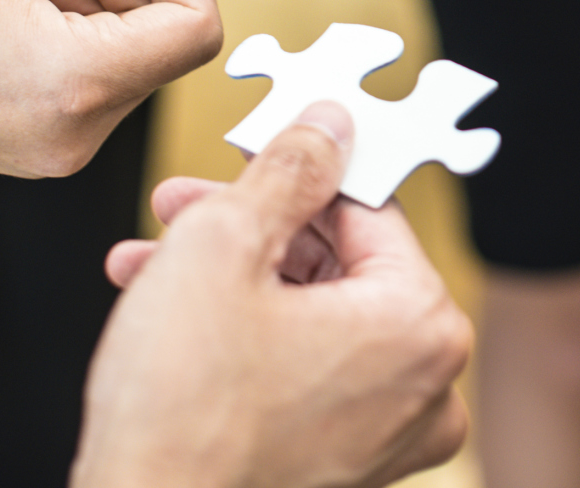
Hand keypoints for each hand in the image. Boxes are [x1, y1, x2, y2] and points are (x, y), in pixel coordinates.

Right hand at [73, 105, 471, 487]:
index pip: (366, 207)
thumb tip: (328, 125)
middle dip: (252, 228)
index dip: (293, 171)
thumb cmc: (182, 412)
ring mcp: (388, 433)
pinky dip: (247, 337)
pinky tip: (170, 316)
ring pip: (313, 314)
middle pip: (340, 261)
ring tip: (153, 259)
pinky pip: (307, 370)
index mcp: (422, 323)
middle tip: (184, 205)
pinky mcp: (346, 465)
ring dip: (231, 278)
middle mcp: (426, 383)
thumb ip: (286, 170)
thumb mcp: (223, 246)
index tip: (246, 155)